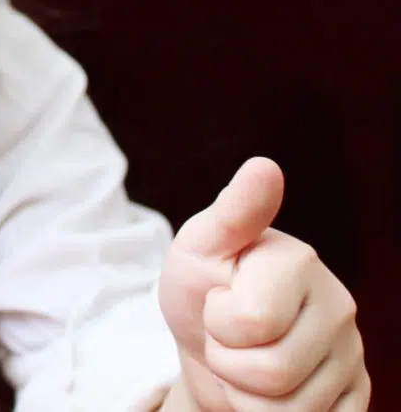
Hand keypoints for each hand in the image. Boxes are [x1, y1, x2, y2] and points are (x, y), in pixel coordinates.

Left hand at [161, 158, 367, 409]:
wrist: (209, 340)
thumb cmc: (202, 287)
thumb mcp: (200, 246)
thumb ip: (233, 213)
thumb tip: (265, 167)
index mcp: (300, 263)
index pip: (249, 322)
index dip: (216, 321)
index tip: (217, 299)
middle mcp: (339, 307)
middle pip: (269, 374)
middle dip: (227, 362)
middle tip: (226, 338)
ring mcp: (352, 356)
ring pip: (288, 410)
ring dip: (246, 395)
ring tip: (244, 362)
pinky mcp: (355, 397)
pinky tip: (271, 392)